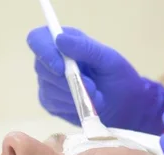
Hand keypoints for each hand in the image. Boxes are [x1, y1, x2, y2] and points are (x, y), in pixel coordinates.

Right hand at [27, 26, 163, 134]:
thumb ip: (85, 48)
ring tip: (95, 96)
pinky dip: (71, 106)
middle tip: (92, 87)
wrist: (125, 106)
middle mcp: (52, 60)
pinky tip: (84, 104)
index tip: (61, 68)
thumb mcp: (108, 59)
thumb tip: (59, 39)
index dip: (44, 52)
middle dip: (67, 81)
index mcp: (65, 42)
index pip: (38, 40)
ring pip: (48, 89)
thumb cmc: (118, 78)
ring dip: (74, 96)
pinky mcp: (51, 102)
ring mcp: (49, 83)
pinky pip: (53, 104)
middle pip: (41, 68)